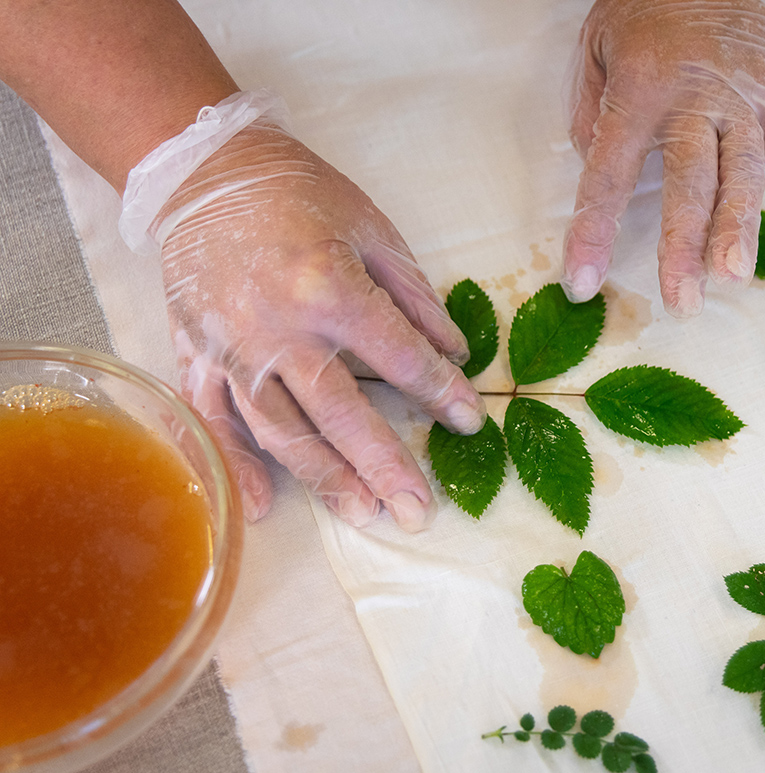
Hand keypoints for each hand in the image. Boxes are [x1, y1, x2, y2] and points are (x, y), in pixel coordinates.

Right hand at [158, 121, 485, 528]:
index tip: (471, 422)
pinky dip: (237, 464)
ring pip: (281, 429)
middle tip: (420, 512)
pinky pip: (214, 419)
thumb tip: (454, 353)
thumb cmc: (298, 191)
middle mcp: (277, 329)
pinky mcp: (195, 353)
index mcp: (328, 288)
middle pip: (340, 414)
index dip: (441, 393)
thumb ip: (413, 297)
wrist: (204, 168)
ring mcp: (230, 348)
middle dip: (385, 466)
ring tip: (365, 514)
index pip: (399, 358)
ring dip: (324, 478)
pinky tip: (262, 506)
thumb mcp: (372, 228)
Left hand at [561, 0, 764, 316]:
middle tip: (682, 300)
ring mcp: (741, 98)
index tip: (581, 283)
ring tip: (734, 274)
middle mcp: (691, 101)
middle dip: (683, 247)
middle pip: (688, 184)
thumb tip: (603, 179)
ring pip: (741, 171)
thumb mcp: (593, 51)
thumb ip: (591, 116)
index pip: (608, 176)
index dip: (592, 233)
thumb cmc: (642, 12)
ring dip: (738, 226)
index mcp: (637, 94)